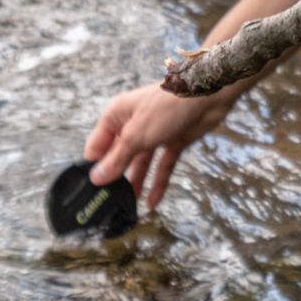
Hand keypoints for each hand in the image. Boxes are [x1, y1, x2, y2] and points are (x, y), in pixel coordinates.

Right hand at [84, 83, 235, 209]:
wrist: (208, 94)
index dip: (94, 168)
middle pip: (119, 156)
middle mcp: (133, 124)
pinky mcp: (173, 140)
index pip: (97, 146)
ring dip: (136, 182)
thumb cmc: (168, 106)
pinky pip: (162, 165)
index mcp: (117, 116)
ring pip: (141, 163)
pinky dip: (158, 182)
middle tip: (110, 203)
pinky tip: (152, 201)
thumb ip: (117, 159)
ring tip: (129, 205)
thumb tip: (97, 178)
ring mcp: (154, 133)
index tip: (91, 192)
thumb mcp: (136, 135)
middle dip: (116, 178)